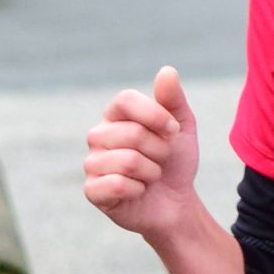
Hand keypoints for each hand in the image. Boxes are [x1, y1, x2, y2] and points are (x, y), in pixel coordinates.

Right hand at [82, 67, 201, 237]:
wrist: (175, 203)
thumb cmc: (174, 162)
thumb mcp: (181, 127)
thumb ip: (173, 99)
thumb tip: (167, 70)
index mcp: (116, 116)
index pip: (125, 99)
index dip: (155, 115)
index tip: (173, 131)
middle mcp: (98, 135)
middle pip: (133, 134)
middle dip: (159, 151)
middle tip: (160, 160)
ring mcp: (92, 163)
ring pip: (128, 161)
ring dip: (151, 172)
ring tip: (150, 176)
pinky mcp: (92, 191)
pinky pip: (116, 185)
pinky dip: (138, 190)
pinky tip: (137, 192)